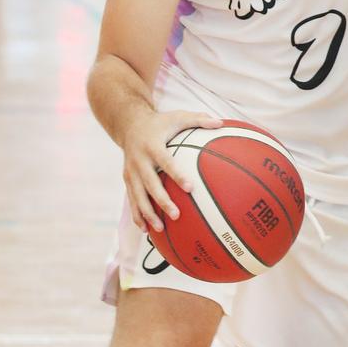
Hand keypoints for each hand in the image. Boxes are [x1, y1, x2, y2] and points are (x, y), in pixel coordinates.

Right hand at [120, 110, 221, 232]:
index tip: (190, 188)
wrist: (129, 124)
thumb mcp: (178, 116)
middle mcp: (139, 160)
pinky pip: (131, 200)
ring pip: (138, 196)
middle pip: (150, 184)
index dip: (177, 175)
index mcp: (152, 145)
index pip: (166, 162)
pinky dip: (137, 215)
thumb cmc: (160, 122)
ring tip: (160, 229)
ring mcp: (131, 172)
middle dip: (162, 201)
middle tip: (176, 215)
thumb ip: (199, 119)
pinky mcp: (127, 179)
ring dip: (147, 214)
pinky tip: (145, 230)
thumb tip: (221, 122)